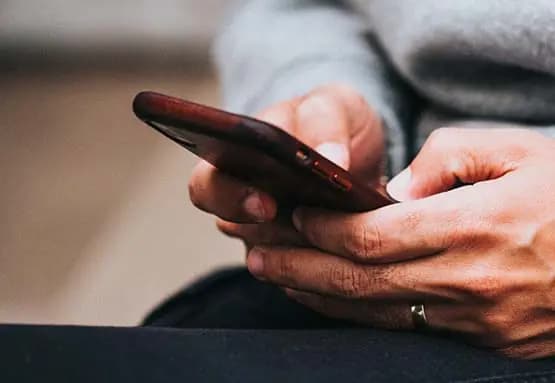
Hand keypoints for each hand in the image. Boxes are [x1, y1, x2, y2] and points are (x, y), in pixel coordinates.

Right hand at [188, 84, 383, 248]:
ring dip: (303, 245)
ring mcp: (269, 232)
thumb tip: (332, 159)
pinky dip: (326, 261)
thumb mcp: (333, 107)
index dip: (228, 197)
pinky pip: (302, 273)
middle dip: (267, 229)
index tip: (265, 203)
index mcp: (237, 160)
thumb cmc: (333, 123)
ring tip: (339, 229)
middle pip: (232, 228)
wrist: (358, 151)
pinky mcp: (297, 257)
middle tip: (305, 224)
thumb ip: (326, 123)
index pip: (207, 185)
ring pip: (271, 256)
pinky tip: (350, 247)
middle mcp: (245, 201)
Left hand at [246, 128, 554, 358]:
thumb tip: (396, 191)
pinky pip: (403, 328)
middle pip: (359, 279)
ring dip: (317, 293)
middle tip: (256, 254)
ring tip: (277, 275)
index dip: (324, 228)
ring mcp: (475, 321)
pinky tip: (329, 299)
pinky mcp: (484, 342)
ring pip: (374, 311)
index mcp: (475, 227)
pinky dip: (357, 313)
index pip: (373, 235)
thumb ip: (450, 158)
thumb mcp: (521, 152)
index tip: (295, 215)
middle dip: (299, 266)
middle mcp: (468, 281)